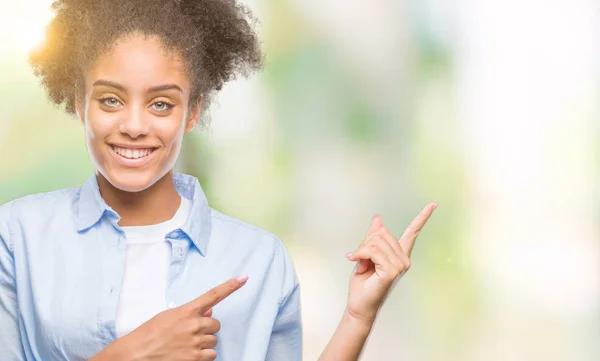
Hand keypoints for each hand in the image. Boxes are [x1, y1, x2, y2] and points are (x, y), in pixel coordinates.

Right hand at [121, 275, 248, 360]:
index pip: (214, 295)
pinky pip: (211, 356)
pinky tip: (187, 355)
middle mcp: (194, 324)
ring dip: (204, 344)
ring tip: (185, 346)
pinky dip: (203, 357)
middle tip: (190, 334)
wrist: (136, 355)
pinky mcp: (195, 358)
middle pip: (215, 325)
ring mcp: (196, 342)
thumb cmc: (148, 335)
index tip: (244, 278)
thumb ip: (190, 314)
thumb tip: (210, 313)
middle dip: (206, 329)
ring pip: (213, 341)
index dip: (231, 286)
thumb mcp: (168, 317)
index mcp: (187, 311)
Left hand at [344, 203, 436, 324]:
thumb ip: (373, 237)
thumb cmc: (363, 282)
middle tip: (360, 259)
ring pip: (375, 241)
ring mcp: (400, 265)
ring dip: (361, 251)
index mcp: (400, 253)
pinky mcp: (392, 271)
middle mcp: (404, 259)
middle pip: (381, 233)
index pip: (413, 231)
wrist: (359, 303)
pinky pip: (373, 252)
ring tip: (361, 265)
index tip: (434, 204)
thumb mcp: (366, 254)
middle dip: (365, 243)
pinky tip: (359, 265)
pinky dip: (360, 255)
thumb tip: (378, 218)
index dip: (423, 216)